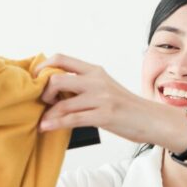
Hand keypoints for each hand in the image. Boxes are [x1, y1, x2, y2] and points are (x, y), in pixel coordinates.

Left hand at [32, 54, 152, 143]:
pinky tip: (46, 128)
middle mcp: (96, 81)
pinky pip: (72, 119)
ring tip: (41, 122)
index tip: (34, 80)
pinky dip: (55, 124)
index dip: (42, 67)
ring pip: (62, 102)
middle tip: (42, 103)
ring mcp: (101, 98)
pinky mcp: (104, 115)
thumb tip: (56, 90)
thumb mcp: (105, 89)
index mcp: (95, 71)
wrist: (152, 120)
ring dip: (47, 114)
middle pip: (56, 78)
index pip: (61, 59)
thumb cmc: (127, 108)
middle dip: (42, 92)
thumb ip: (84, 86)